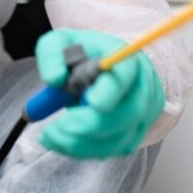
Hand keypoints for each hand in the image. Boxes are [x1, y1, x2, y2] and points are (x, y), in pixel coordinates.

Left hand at [35, 28, 164, 158]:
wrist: (101, 68)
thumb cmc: (83, 55)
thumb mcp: (61, 42)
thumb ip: (52, 53)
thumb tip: (53, 79)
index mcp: (126, 60)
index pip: (125, 76)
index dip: (111, 91)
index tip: (92, 102)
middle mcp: (142, 88)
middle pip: (127, 114)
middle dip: (87, 125)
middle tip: (53, 128)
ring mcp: (143, 114)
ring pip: (118, 139)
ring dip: (79, 143)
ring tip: (49, 134)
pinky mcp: (134, 134)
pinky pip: (111, 150)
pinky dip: (83, 149)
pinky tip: (61, 140)